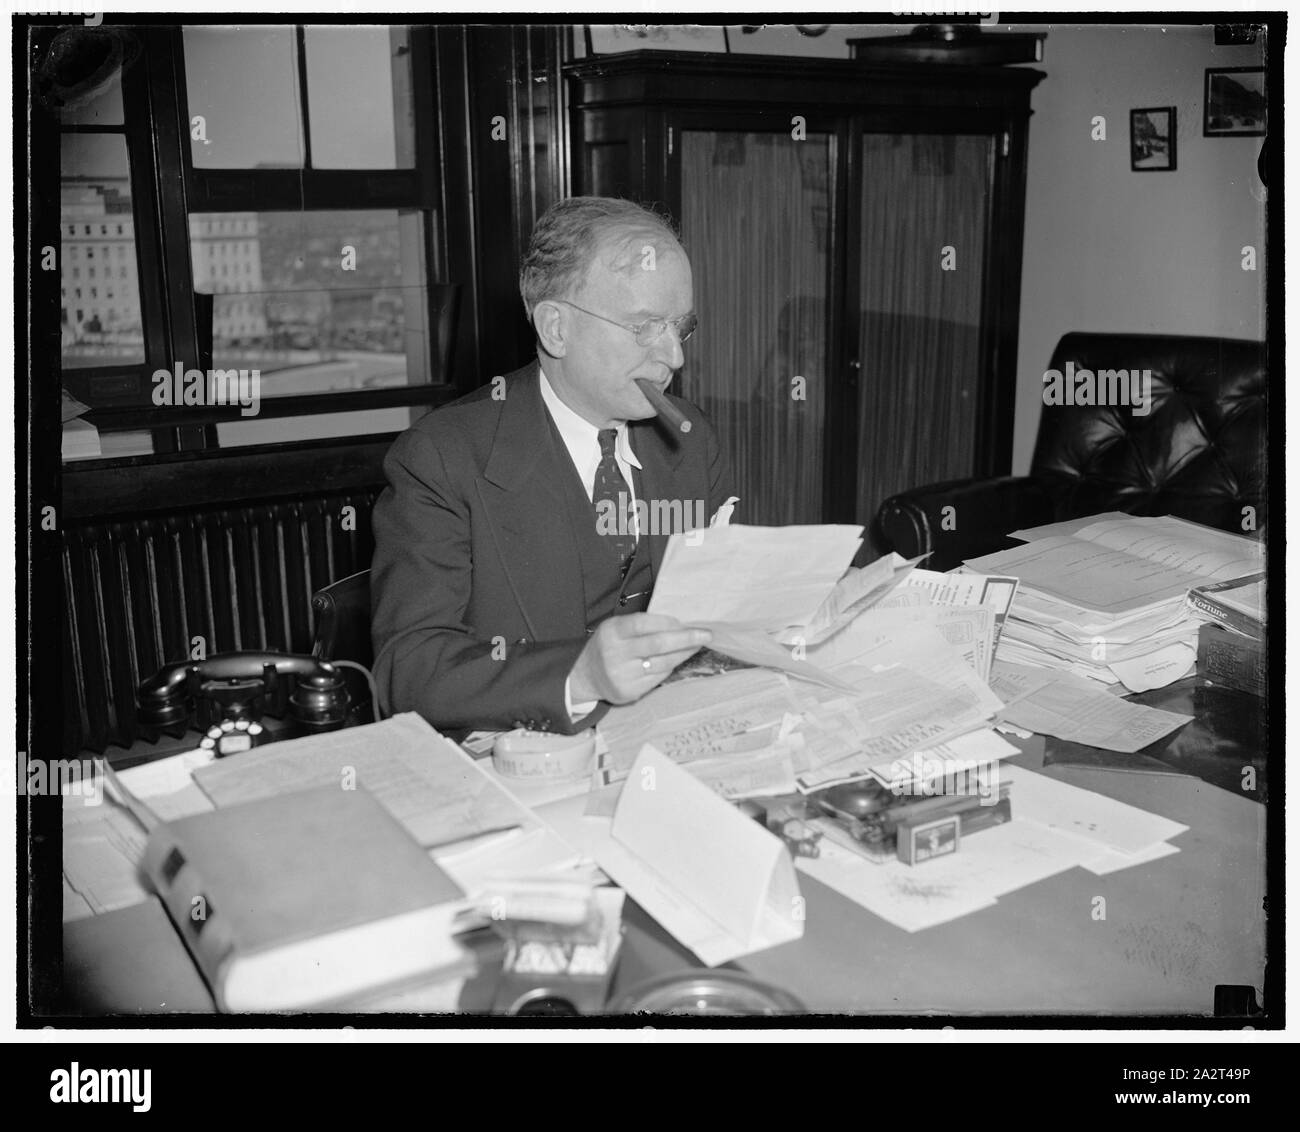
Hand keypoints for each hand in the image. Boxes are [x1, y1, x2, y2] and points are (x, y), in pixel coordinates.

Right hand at [568, 614, 710, 705]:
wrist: (586, 676)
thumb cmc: (609, 646)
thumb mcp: (617, 628)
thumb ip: (642, 625)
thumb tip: (680, 624)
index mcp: (612, 632)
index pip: (644, 624)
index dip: (668, 622)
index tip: (687, 622)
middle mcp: (615, 653)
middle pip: (657, 644)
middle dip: (686, 638)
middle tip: (706, 634)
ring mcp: (622, 675)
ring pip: (662, 663)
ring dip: (683, 653)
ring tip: (696, 646)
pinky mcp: (630, 691)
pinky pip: (658, 677)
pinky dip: (670, 667)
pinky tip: (676, 660)